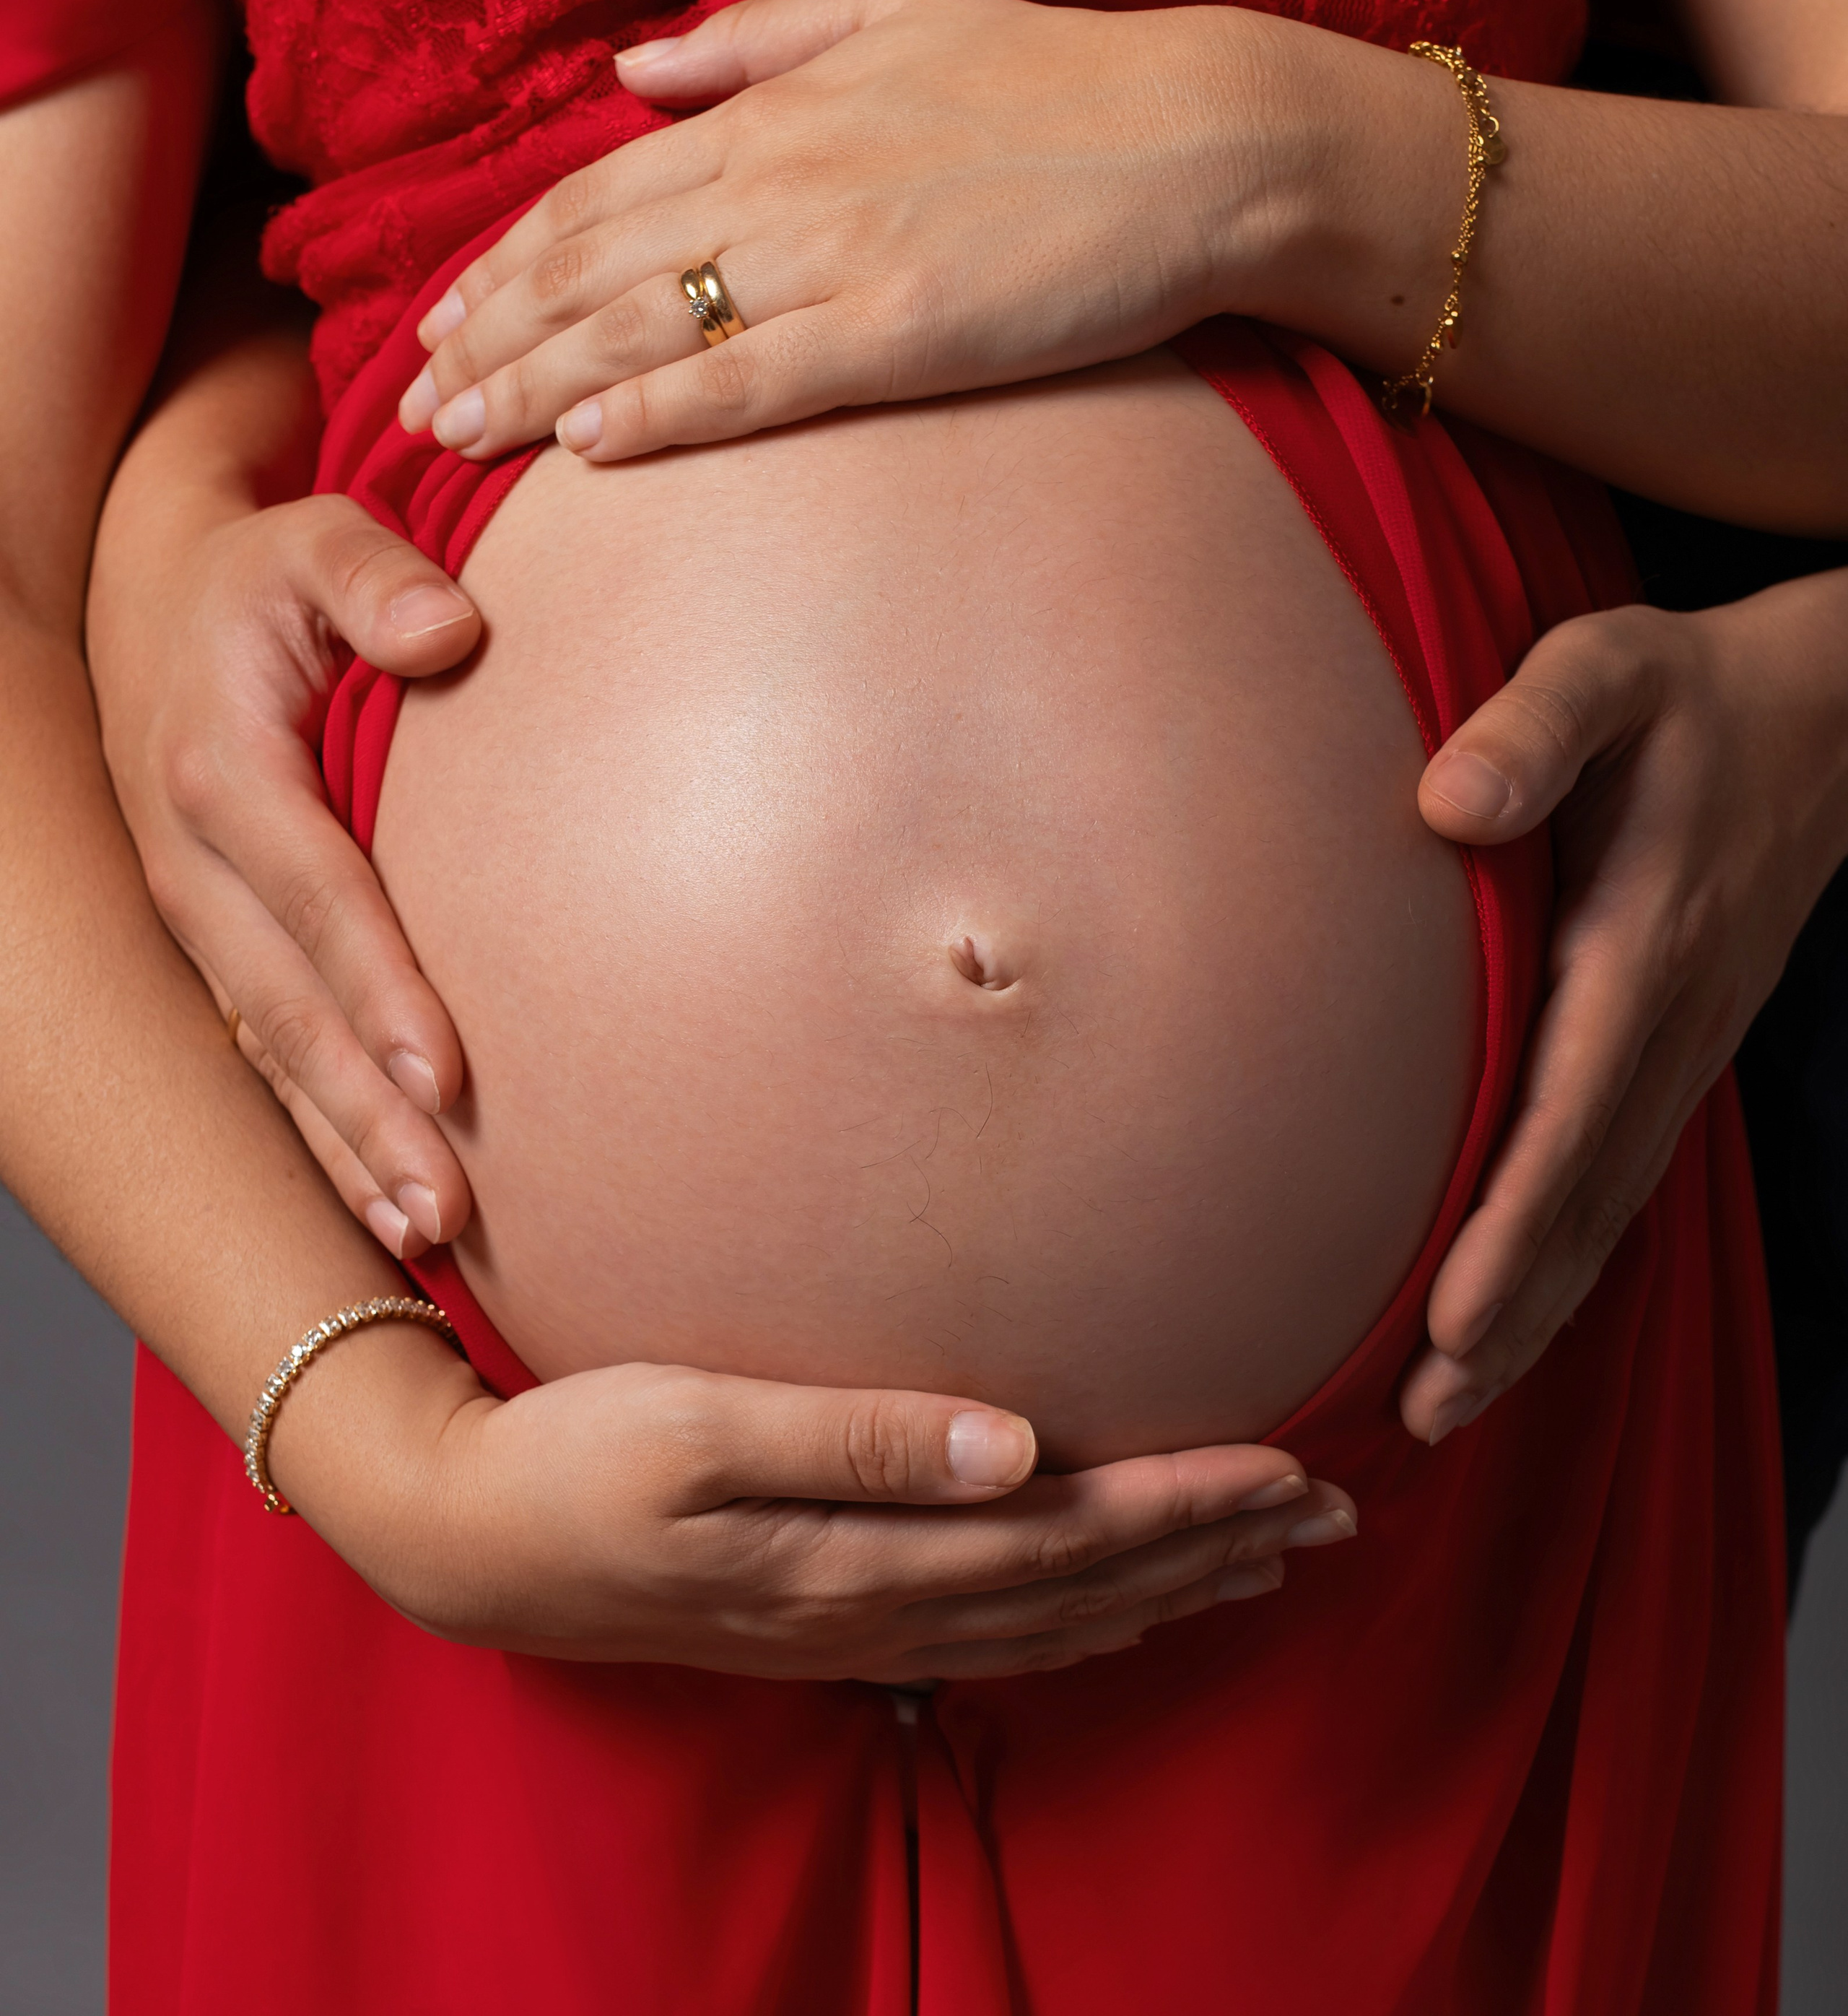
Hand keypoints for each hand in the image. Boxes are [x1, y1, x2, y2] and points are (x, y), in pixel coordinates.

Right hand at [88, 456, 484, 1259]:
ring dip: (346, 1152)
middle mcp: (197, 867)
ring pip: (273, 1059)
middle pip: (293, 1013)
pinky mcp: (216, 950)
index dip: (384, 989)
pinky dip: (320, 1136)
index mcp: (225, 772)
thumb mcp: (312, 537)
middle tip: (451, 1209)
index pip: (321, 899)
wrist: (155, 603)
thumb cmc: (262, 579)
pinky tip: (383, 1205)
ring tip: (427, 1237)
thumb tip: (453, 632)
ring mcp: (198, 922)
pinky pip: (266, 1060)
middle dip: (370, 1118)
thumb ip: (376, 575)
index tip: (453, 1074)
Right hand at [288, 1341, 1357, 1678]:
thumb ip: (855, 1434)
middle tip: (1332, 1513)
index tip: (1290, 1471)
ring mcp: (850, 1629)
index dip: (1184, 1505)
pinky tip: (1119, 1609)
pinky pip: (989, 1641)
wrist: (465, 1539)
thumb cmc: (573, 1456)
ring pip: (1052, 1623)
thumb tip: (1010, 1443)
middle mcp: (872, 1604)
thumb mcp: (696, 1424)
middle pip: (1083, 1588)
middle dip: (1213, 1548)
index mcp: (856, 1552)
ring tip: (1264, 1563)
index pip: (1065, 1533)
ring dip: (1166, 1590)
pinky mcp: (822, 1623)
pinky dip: (1080, 1626)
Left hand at [396, 0, 1322, 464]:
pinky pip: (751, 383)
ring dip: (537, 389)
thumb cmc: (1058, 83)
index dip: (503, 264)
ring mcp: (838, 257)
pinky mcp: (901, 332)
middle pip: (592, 268)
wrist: (1200, 141)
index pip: (597, 195)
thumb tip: (636, 68)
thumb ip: (754, 39)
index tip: (442, 321)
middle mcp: (783, 181)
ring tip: (458, 441)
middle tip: (412, 408)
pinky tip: (586, 452)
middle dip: (489, 341)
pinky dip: (660, 415)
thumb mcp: (897, 10)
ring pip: (645, 329)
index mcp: (776, 112)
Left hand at [1401, 574, 1847, 1442]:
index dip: (1512, 1227)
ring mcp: (1686, 1046)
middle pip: (1588, 1199)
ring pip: (1609, 1207)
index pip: (1569, 1114)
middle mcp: (1671, 1021)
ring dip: (1537, 1310)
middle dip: (1511, 1315)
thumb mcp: (1609, 669)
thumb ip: (1532, 728)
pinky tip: (1515, 1309)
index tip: (1450, 1321)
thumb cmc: (1690, 692)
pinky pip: (1620, 1174)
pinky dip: (1568, 1255)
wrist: (1828, 714)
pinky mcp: (1678, 1047)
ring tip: (1451, 1403)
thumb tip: (1445, 803)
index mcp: (1641, 945)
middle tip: (1424, 1418)